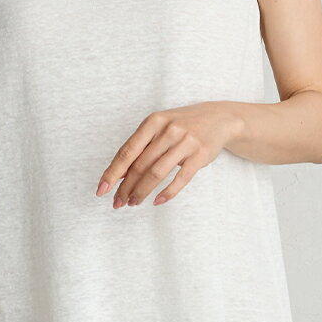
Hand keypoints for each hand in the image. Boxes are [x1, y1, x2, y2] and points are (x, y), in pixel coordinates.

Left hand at [95, 101, 241, 207]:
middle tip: (118, 202)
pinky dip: (167, 192)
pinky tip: (157, 201)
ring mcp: (185, 142)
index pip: (127, 151)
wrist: (219, 118)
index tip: (102, 189)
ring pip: (157, 173)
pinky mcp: (200, 155)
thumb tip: (118, 174)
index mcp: (153, 122)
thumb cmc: (182, 126)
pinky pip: (181, 178)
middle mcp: (168, 130)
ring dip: (142, 191)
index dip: (112, 173)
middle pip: (140, 165)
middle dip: (126, 187)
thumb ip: (140, 147)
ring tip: (133, 203)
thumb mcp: (159, 128)